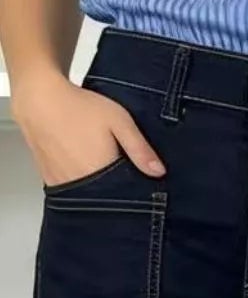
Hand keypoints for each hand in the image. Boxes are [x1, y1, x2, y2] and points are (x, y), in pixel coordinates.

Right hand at [13, 72, 164, 188]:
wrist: (38, 98)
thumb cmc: (78, 106)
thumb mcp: (118, 120)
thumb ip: (139, 148)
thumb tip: (158, 172)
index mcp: (100, 173)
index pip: (126, 197)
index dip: (137, 193)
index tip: (143, 184)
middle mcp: (80, 183)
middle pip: (107, 200)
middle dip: (118, 193)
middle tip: (123, 173)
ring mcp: (63, 184)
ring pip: (89, 198)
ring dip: (99, 191)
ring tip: (103, 169)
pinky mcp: (51, 180)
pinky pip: (72, 191)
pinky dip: (82, 186)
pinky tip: (86, 168)